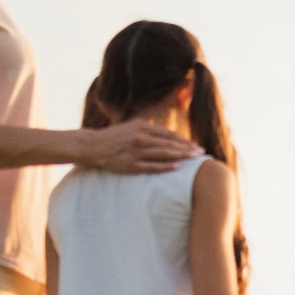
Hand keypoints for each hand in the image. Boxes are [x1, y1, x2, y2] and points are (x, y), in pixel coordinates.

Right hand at [83, 119, 197, 173]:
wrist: (93, 146)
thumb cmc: (115, 137)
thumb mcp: (132, 126)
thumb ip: (149, 129)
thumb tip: (168, 134)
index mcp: (142, 127)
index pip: (168, 134)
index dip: (184, 140)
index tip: (196, 145)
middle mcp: (141, 138)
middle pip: (169, 144)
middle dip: (187, 149)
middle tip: (201, 153)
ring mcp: (136, 152)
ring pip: (163, 154)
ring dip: (181, 156)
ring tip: (194, 160)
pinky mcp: (131, 165)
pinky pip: (152, 166)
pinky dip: (165, 166)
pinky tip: (177, 167)